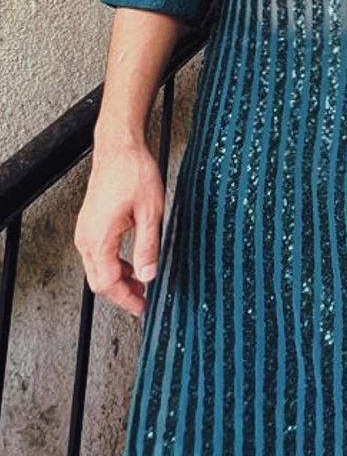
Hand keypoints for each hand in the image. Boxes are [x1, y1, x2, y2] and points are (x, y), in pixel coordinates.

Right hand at [74, 141, 163, 315]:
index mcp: (99, 238)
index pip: (108, 283)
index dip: (126, 299)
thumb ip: (148, 247)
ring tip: (141, 284)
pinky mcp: (90, 224)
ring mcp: (86, 231)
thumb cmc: (133, 173)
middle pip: (99, 281)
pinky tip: (132, 264)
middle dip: (121, 294)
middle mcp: (86, 238)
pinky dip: (114, 265)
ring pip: (97, 269)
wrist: (119, 148)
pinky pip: (97, 254)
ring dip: (118, 280)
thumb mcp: (150, 212)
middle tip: (143, 301)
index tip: (142, 307)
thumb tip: (149, 275)